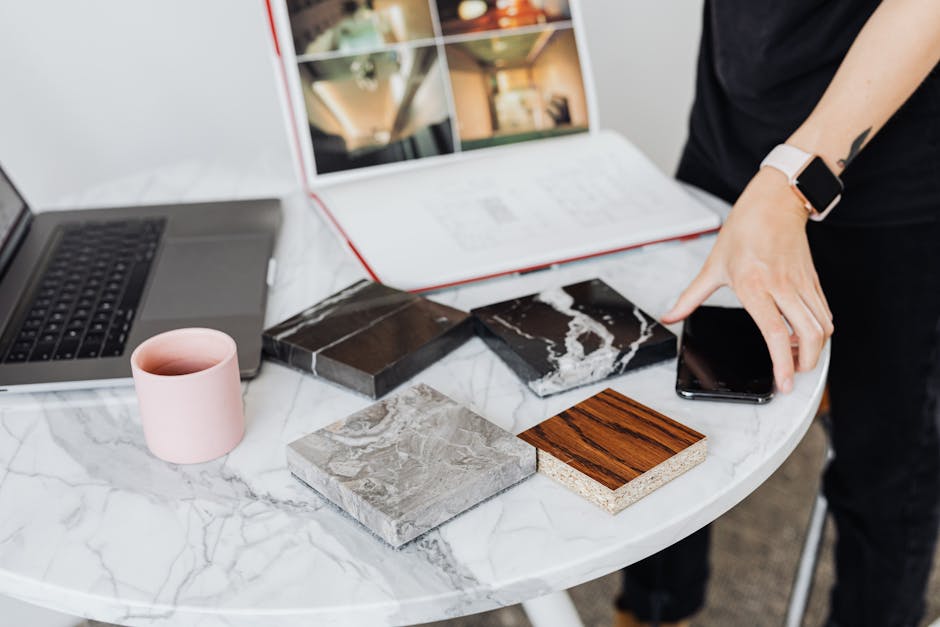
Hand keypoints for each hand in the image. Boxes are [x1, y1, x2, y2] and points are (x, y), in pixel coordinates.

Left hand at [663, 168, 833, 392]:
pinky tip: (802, 334)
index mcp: (754, 286)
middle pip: (809, 336)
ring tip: (795, 355)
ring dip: (814, 349)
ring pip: (822, 326)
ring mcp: (801, 284)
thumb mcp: (712, 266)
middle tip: (792, 375)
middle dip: (806, 364)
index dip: (782, 363)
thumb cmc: (743, 231)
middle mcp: (782, 287)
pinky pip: (824, 312)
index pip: (774, 333)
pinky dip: (819, 330)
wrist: (774, 203)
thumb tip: (669, 316)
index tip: (783, 384)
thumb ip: (690, 297)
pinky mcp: (813, 280)